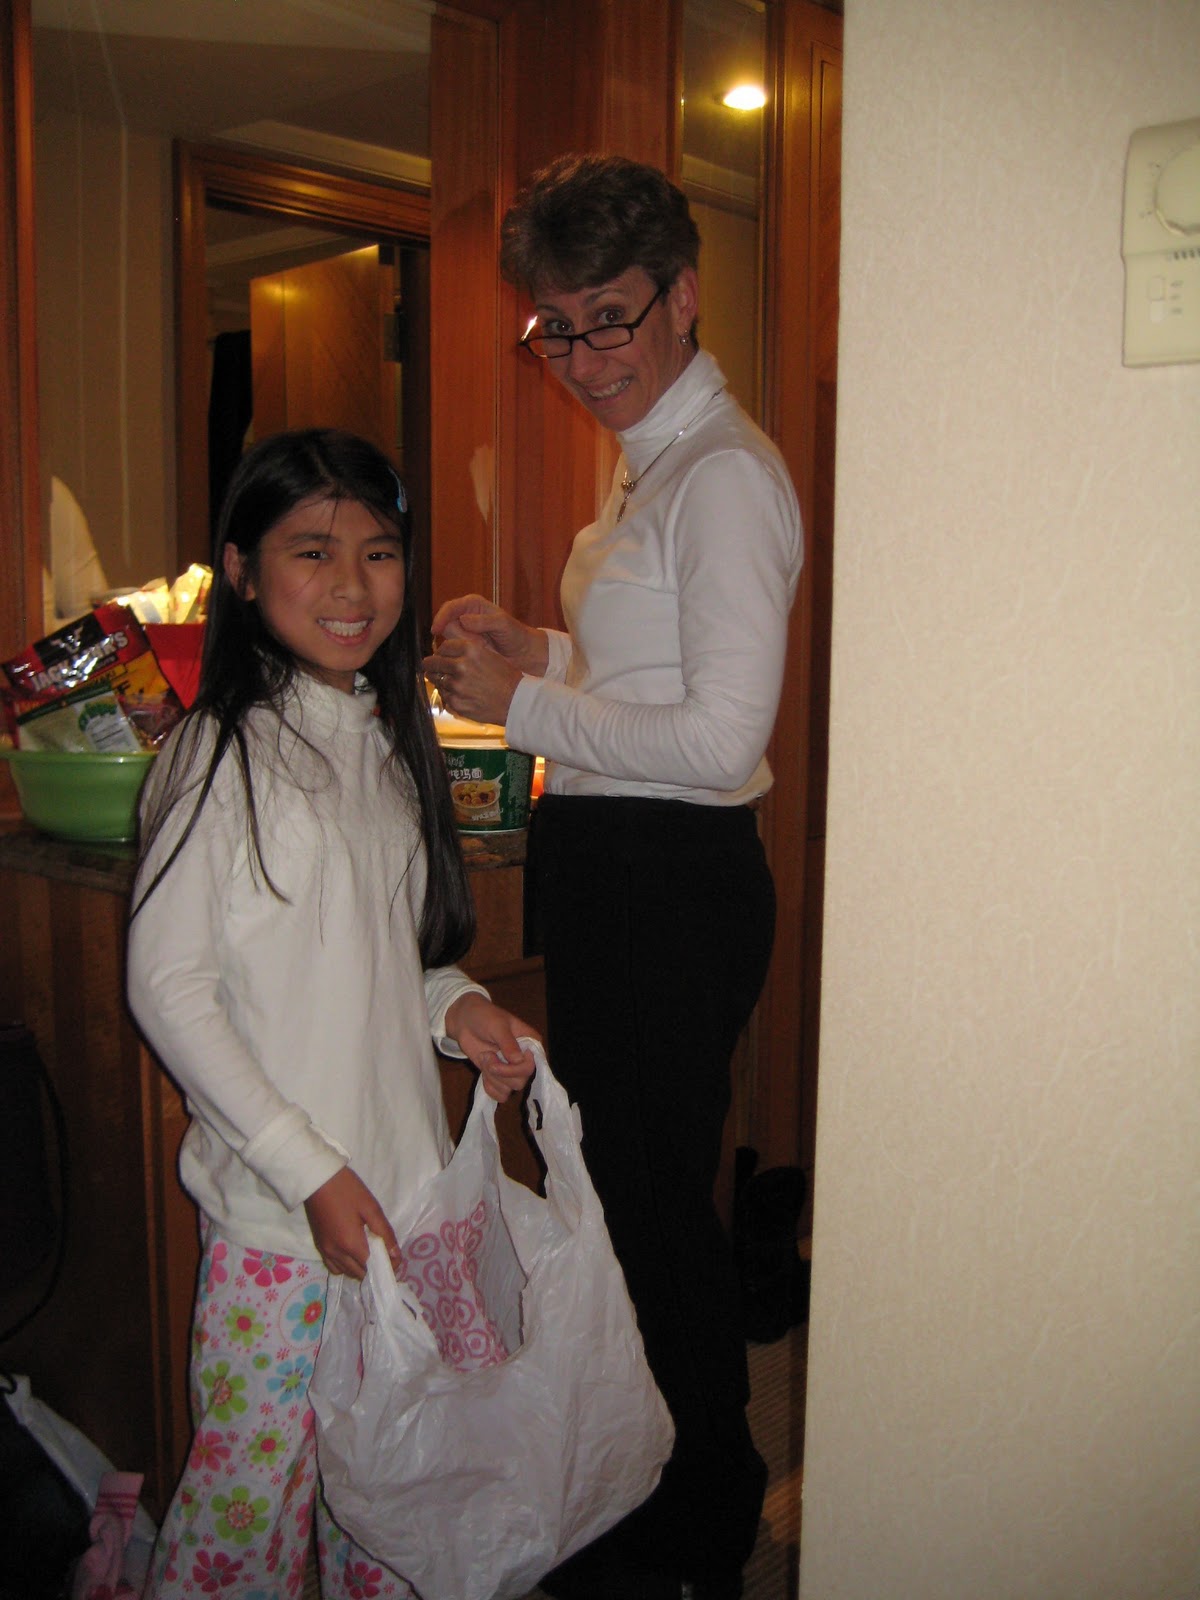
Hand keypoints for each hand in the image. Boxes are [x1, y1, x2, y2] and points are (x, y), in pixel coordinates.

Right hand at [304, 1167, 399, 1279]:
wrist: (318, 1180)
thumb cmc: (347, 1190)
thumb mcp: (371, 1207)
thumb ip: (384, 1232)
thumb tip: (396, 1254)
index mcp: (351, 1244)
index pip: (373, 1267)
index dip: (387, 1266)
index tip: (397, 1260)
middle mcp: (336, 1253)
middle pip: (360, 1273)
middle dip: (375, 1269)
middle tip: (386, 1256)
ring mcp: (325, 1251)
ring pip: (347, 1272)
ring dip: (361, 1269)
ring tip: (371, 1254)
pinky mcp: (319, 1246)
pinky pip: (334, 1266)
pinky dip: (345, 1266)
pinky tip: (352, 1254)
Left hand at [423, 633, 524, 726]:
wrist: (516, 702)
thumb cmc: (506, 678)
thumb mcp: (490, 654)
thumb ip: (468, 650)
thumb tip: (444, 650)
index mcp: (470, 650)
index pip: (443, 647)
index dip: (441, 652)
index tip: (441, 656)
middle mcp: (461, 666)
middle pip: (432, 663)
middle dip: (432, 666)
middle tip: (433, 668)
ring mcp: (456, 686)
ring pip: (437, 680)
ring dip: (441, 681)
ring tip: (454, 684)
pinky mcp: (455, 702)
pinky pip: (444, 696)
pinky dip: (449, 695)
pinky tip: (461, 695)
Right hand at [430, 594, 548, 675]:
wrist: (524, 654)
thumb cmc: (516, 635)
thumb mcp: (503, 625)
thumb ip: (484, 621)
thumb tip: (463, 620)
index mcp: (472, 604)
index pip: (449, 608)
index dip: (441, 618)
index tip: (436, 630)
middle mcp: (465, 617)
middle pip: (446, 625)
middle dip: (455, 637)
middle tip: (476, 645)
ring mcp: (464, 633)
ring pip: (449, 640)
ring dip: (460, 648)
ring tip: (482, 650)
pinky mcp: (465, 648)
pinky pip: (454, 652)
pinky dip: (460, 656)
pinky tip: (473, 659)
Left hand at [444, 992, 539, 1101]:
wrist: (466, 1022)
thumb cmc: (485, 1017)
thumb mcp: (497, 1026)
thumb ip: (508, 1043)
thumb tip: (519, 1060)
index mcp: (531, 1043)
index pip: (532, 1065)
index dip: (517, 1067)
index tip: (500, 1055)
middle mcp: (525, 1059)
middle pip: (521, 1080)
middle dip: (500, 1072)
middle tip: (487, 1056)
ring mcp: (512, 1069)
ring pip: (510, 1088)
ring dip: (493, 1077)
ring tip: (485, 1059)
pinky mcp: (499, 1077)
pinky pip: (501, 1094)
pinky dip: (490, 1088)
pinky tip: (483, 1074)